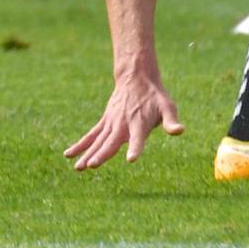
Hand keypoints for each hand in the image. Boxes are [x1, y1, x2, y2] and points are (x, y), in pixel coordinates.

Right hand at [63, 68, 183, 170]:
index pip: (138, 138)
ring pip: (98, 141)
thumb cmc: (155, 97)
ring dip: (88, 154)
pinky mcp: (104, 122)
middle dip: (102, 154)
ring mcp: (111, 124)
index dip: (135, 148)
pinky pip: (91, 135)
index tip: (131, 159)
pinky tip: (68, 155)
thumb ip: (171, 121)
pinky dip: (80, 145)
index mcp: (139, 123)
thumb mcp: (167, 107)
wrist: (136, 79)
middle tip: (93, 165)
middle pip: (111, 142)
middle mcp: (123, 125)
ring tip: (79, 168)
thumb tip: (180, 131)